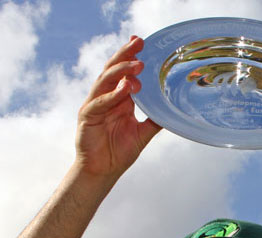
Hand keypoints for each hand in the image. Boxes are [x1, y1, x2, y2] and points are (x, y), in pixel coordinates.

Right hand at [74, 36, 161, 179]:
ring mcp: (95, 105)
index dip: (130, 56)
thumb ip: (155, 120)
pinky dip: (112, 95)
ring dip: (120, 71)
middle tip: (138, 43)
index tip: (142, 43)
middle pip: (113, 69)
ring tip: (136, 65)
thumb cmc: (119, 152)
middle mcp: (106, 97)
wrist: (103, 171)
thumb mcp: (143, 133)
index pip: (123, 71)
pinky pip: (99, 102)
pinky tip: (125, 88)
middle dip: (125, 55)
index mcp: (119, 98)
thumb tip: (173, 111)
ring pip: (105, 81)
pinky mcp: (87, 116)